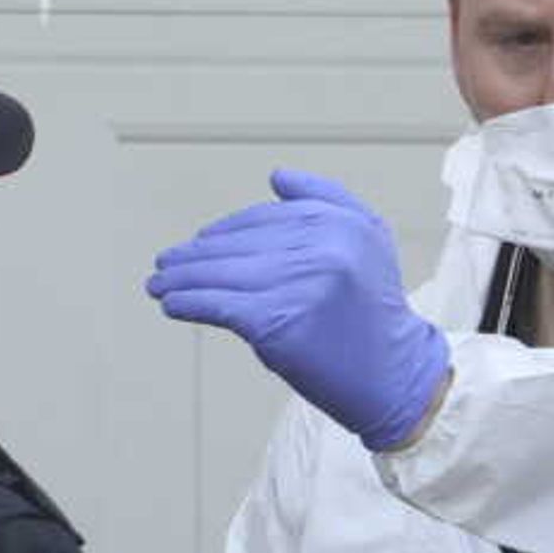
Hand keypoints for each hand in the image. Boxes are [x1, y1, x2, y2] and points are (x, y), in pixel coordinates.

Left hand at [148, 171, 453, 451]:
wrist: (395, 375)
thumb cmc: (376, 312)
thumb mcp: (369, 237)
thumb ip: (326, 198)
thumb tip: (274, 177)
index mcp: (337, 223)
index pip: (262, 220)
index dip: (225, 232)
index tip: (200, 242)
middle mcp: (319, 250)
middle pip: (236, 247)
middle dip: (193, 255)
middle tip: (166, 263)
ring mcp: (296, 287)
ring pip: (221, 274)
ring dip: (181, 278)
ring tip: (158, 283)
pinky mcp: (276, 323)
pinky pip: (218, 306)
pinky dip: (188, 302)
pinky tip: (171, 303)